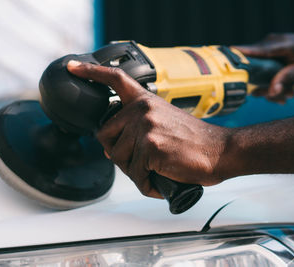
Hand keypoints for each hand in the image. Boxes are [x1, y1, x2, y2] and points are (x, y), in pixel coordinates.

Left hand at [67, 60, 232, 198]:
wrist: (220, 150)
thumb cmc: (193, 140)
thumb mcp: (163, 123)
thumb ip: (136, 129)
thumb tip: (109, 151)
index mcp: (145, 101)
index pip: (115, 79)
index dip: (91, 72)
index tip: (73, 67)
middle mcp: (142, 110)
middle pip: (105, 136)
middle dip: (118, 153)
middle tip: (140, 160)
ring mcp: (146, 127)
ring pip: (119, 159)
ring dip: (135, 171)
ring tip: (156, 170)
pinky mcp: (151, 147)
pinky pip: (135, 174)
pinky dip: (146, 184)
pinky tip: (161, 180)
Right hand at [235, 33, 293, 102]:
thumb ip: (287, 78)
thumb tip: (270, 92)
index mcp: (280, 44)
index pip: (256, 50)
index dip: (239, 54)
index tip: (224, 57)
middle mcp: (270, 45)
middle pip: (254, 68)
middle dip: (264, 86)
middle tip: (281, 98)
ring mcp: (269, 51)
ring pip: (258, 74)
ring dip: (271, 89)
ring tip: (288, 96)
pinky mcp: (269, 58)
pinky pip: (263, 74)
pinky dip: (273, 86)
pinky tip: (287, 93)